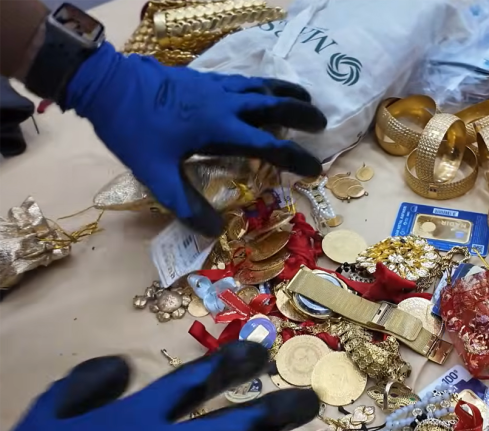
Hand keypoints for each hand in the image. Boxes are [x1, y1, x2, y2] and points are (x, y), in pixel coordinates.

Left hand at [64, 43, 326, 236]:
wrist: (106, 85)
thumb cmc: (132, 129)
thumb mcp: (156, 174)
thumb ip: (185, 204)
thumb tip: (214, 232)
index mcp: (219, 127)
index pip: (268, 143)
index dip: (295, 157)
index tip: (316, 168)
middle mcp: (224, 103)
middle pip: (274, 104)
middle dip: (301, 112)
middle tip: (322, 121)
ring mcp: (215, 86)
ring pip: (261, 86)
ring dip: (286, 93)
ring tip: (304, 98)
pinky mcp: (204, 78)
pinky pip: (243, 81)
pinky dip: (262, 87)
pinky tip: (261, 92)